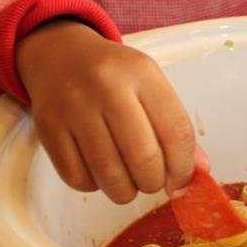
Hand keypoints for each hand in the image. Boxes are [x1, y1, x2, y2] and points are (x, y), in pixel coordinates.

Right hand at [15, 20, 202, 203]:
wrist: (61, 55)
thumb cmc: (114, 76)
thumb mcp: (149, 86)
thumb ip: (174, 127)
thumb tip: (197, 173)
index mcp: (142, 73)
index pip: (176, 130)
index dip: (184, 167)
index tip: (181, 182)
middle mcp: (107, 87)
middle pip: (144, 156)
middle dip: (154, 182)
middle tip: (151, 181)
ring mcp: (74, 108)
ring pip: (109, 174)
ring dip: (125, 191)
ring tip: (128, 182)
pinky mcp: (48, 128)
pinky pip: (78, 178)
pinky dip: (94, 186)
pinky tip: (99, 172)